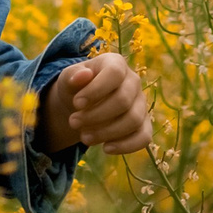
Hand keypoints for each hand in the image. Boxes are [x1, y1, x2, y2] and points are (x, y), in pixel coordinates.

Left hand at [37, 52, 152, 155]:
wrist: (81, 105)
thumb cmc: (76, 88)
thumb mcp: (68, 79)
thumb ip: (72, 75)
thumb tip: (83, 75)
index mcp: (116, 63)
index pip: (114, 73)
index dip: (96, 90)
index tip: (76, 103)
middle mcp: (133, 81)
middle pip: (123, 100)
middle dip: (95, 115)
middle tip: (73, 122)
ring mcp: (141, 103)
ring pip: (133, 120)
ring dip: (106, 132)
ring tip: (84, 137)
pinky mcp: (144, 124)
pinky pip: (144, 137)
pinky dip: (126, 145)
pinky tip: (105, 148)